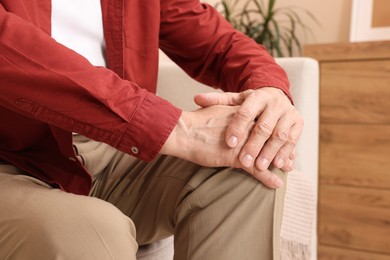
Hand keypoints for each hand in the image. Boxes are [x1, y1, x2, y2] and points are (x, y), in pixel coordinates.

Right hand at [161, 105, 285, 187]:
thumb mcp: (215, 109)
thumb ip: (227, 111)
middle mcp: (247, 127)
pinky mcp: (237, 158)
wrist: (184, 131)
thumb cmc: (195, 122)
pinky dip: (268, 177)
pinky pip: (258, 169)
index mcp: (242, 114)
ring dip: (279, 162)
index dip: (274, 130)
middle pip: (271, 137)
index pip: (264, 122)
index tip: (283, 136)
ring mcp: (244, 143)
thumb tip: (229, 114)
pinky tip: (276, 183)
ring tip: (287, 168)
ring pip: (268, 154)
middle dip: (282, 146)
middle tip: (292, 154)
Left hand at [194, 88, 302, 172]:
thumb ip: (218, 101)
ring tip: (260, 166)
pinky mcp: (298, 123)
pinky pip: (293, 140)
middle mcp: (275, 104)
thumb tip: (196, 99)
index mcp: (257, 96)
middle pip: (264, 126)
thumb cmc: (251, 103)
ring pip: (280, 135)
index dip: (237, 128)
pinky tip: (279, 165)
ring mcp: (288, 113)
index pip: (246, 112)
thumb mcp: (236, 100)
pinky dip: (286, 153)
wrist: (277, 96)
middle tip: (245, 161)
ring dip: (271, 152)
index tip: (229, 143)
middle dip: (254, 145)